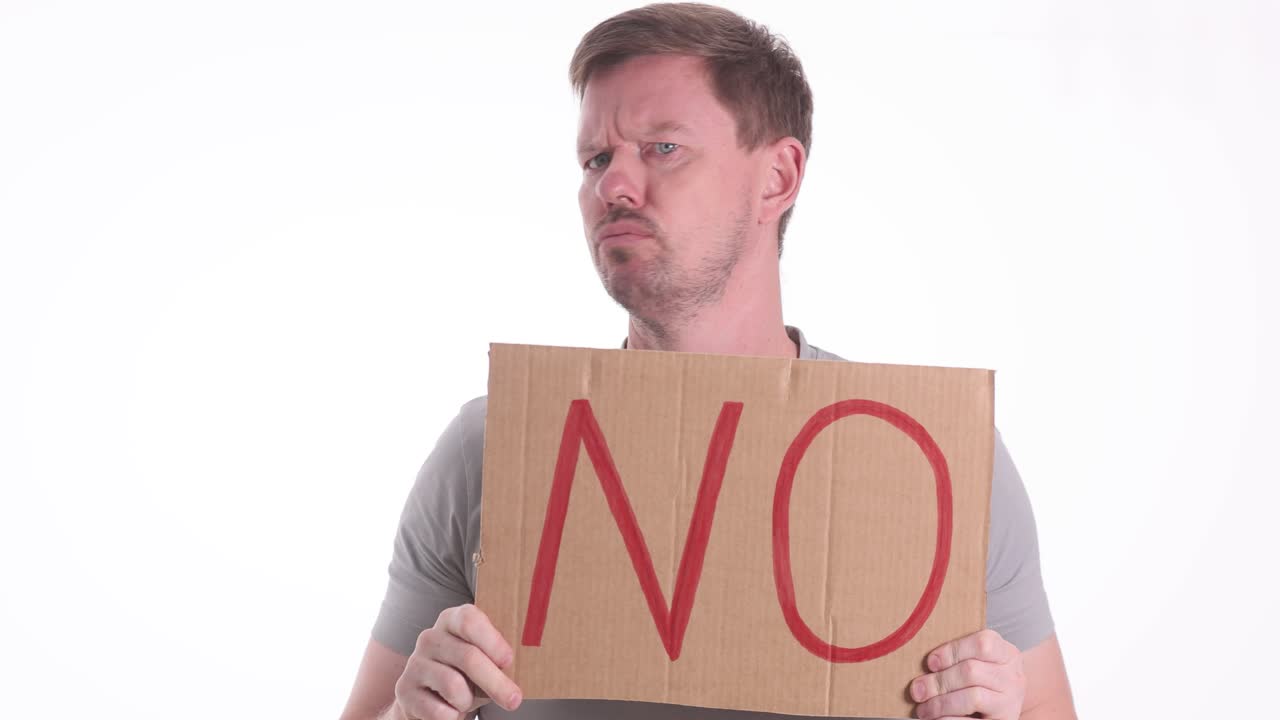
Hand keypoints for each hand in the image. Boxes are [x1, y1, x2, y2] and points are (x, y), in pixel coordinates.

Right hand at [392, 604, 522, 719]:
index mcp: (451, 620)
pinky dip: (452, 717)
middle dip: (496, 682)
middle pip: (468, 657)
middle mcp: (430, 637)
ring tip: (467, 702)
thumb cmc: (465, 675)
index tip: (508, 661)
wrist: (428, 699)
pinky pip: (438, 710)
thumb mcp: (481, 659)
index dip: (491, 640)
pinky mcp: (404, 690)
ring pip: (454, 685)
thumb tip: (526, 664)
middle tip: (515, 699)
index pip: (469, 620)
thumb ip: (498, 655)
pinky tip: (450, 711)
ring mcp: (414, 663)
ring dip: (469, 701)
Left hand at [909, 628, 1024, 719]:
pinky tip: (936, 719)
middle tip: (917, 691)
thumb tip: (921, 663)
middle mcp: (1012, 677)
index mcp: (1006, 653)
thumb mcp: (980, 660)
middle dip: (938, 682)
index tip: (930, 663)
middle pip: (971, 671)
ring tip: (924, 709)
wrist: (1007, 703)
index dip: (952, 652)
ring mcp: (1010, 702)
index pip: (983, 643)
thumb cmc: (986, 678)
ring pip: (973, 697)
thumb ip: (958, 656)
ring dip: (941, 704)